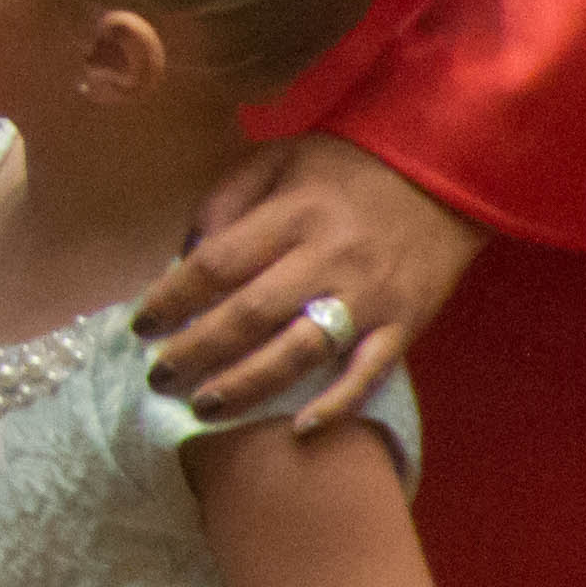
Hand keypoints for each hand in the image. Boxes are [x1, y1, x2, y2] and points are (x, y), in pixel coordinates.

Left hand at [135, 133, 484, 430]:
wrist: (445, 171)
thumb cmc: (347, 166)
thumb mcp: (277, 159)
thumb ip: (226, 201)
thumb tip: (184, 255)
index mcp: (291, 214)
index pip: (217, 264)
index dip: (172, 299)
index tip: (140, 324)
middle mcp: (328, 259)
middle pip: (251, 315)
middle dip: (197, 352)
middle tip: (158, 378)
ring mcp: (370, 297)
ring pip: (301, 352)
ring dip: (249, 386)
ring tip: (205, 408)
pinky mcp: (405, 325)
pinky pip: (369, 373)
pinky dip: (337, 404)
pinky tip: (298, 428)